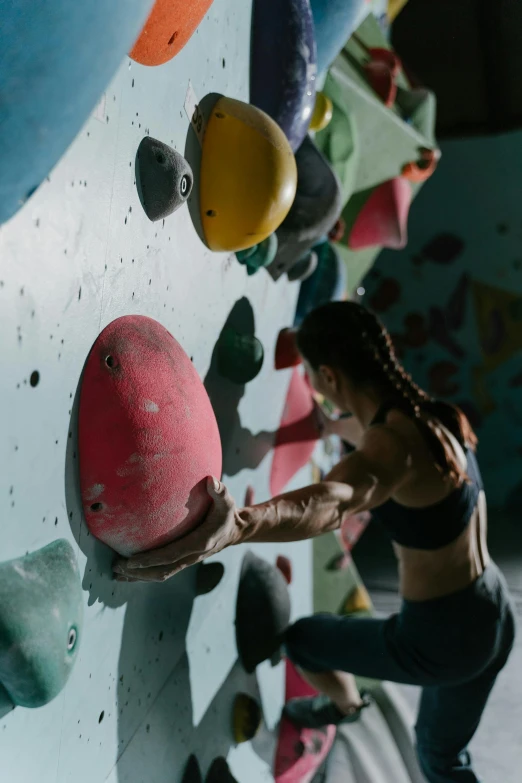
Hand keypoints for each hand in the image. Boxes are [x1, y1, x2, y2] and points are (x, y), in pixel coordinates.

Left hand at [113, 478, 239, 582]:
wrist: (234, 531)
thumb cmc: (226, 513)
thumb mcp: (226, 501)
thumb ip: (219, 491)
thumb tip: (212, 480)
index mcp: (199, 544)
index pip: (170, 555)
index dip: (150, 560)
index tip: (131, 561)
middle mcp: (192, 557)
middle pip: (162, 571)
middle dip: (139, 572)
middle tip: (116, 567)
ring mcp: (187, 562)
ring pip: (161, 575)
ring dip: (139, 576)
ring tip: (116, 573)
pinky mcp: (183, 562)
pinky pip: (163, 572)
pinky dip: (145, 575)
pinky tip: (129, 573)